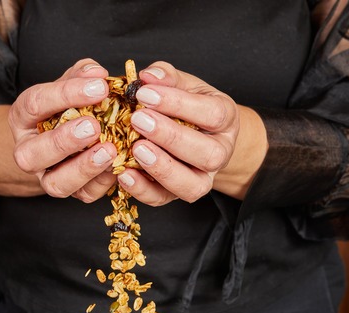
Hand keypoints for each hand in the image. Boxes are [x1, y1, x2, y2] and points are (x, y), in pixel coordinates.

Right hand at [9, 59, 118, 201]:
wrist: (61, 132)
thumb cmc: (67, 103)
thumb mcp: (70, 82)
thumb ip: (81, 75)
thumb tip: (97, 73)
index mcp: (23, 117)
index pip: (35, 104)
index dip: (66, 95)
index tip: (99, 86)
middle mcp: (28, 150)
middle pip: (32, 155)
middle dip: (63, 142)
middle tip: (93, 126)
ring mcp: (46, 175)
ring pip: (55, 183)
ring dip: (83, 168)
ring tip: (109, 150)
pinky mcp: (71, 190)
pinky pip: (84, 194)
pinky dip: (103, 182)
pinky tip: (119, 166)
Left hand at [119, 62, 264, 204]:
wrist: (197, 133)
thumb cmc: (187, 105)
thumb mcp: (183, 84)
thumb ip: (167, 77)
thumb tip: (148, 76)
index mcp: (225, 120)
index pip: (211, 114)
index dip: (178, 104)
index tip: (145, 94)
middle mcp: (220, 153)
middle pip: (207, 153)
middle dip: (170, 137)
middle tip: (138, 120)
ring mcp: (203, 178)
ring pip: (192, 185)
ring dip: (162, 168)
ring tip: (136, 149)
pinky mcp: (178, 193)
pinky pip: (164, 199)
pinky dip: (143, 190)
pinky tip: (123, 173)